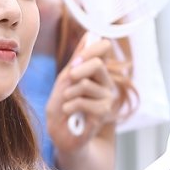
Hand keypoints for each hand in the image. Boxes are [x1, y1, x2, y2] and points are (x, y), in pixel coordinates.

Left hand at [46, 34, 117, 154]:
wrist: (62, 136)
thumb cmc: (62, 108)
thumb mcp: (64, 81)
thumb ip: (76, 60)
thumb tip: (90, 34)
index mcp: (97, 72)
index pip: (103, 48)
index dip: (90, 49)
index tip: (76, 60)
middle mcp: (106, 83)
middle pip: (98, 64)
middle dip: (78, 69)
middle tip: (67, 79)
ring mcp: (107, 98)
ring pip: (87, 84)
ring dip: (69, 93)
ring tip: (66, 103)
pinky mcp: (104, 113)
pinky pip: (84, 101)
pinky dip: (70, 106)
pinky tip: (69, 113)